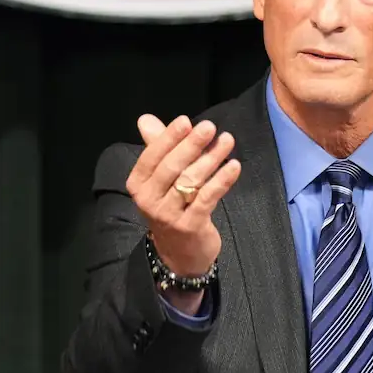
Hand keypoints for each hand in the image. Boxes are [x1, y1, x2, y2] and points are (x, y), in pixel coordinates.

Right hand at [125, 114, 240, 296]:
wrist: (180, 253)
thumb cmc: (172, 207)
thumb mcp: (161, 179)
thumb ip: (157, 148)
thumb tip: (146, 119)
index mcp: (138, 184)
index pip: (151, 156)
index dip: (169, 138)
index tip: (186, 121)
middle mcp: (148, 200)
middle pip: (172, 167)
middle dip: (192, 145)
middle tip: (210, 127)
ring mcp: (168, 215)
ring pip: (191, 181)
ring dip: (211, 159)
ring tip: (227, 141)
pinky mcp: (190, 226)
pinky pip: (207, 198)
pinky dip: (221, 180)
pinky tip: (234, 166)